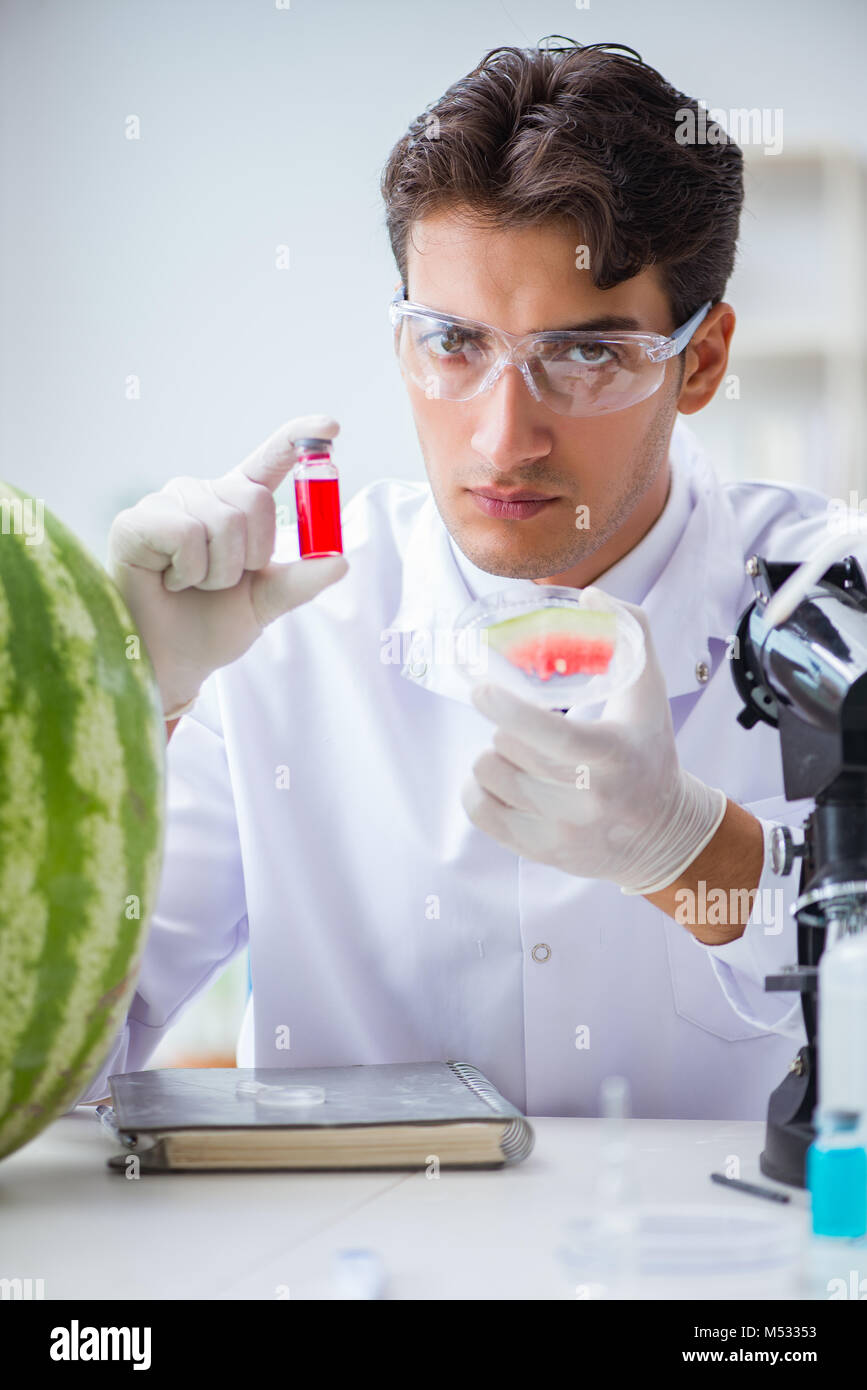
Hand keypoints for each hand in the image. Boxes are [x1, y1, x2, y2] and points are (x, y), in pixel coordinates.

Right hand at [108, 414, 347, 716]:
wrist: (170, 662)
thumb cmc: (211, 626)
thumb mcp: (266, 602)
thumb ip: (300, 581)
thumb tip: (341, 562)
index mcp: (235, 505)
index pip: (268, 462)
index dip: (297, 440)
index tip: (331, 426)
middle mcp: (202, 494)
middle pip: (254, 500)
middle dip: (250, 556)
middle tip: (221, 582)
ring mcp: (166, 503)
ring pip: (222, 522)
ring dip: (217, 572)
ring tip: (190, 585)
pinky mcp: (134, 521)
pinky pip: (186, 533)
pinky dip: (188, 571)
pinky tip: (169, 582)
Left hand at [460, 587, 726, 894]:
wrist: (662, 835)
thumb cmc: (649, 751)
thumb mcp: (650, 694)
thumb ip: (631, 634)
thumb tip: (592, 594)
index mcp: (613, 756)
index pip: (551, 735)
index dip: (507, 710)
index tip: (480, 688)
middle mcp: (588, 800)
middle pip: (508, 750)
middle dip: (506, 726)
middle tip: (524, 724)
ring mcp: (562, 831)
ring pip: (489, 776)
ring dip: (492, 755)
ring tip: (516, 752)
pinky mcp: (541, 852)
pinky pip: (479, 812)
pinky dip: (478, 789)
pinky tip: (498, 779)